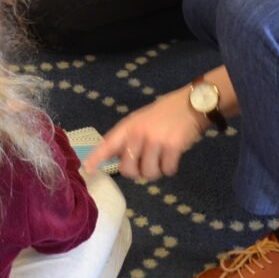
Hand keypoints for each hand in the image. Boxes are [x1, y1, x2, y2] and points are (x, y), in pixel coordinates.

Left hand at [86, 87, 210, 181]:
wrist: (191, 104)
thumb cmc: (165, 114)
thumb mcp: (141, 121)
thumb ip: (128, 138)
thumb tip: (113, 156)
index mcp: (128, 126)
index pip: (108, 144)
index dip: (96, 157)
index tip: (87, 169)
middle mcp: (138, 134)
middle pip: (128, 169)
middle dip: (137, 172)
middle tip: (146, 165)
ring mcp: (155, 141)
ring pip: (149, 173)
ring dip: (157, 171)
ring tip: (162, 159)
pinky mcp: (172, 147)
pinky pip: (167, 170)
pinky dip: (170, 168)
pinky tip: (173, 157)